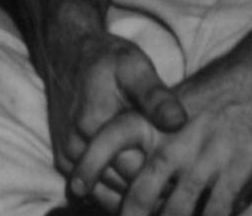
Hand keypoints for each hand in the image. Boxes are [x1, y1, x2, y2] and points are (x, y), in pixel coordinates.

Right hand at [47, 32, 186, 211]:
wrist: (67, 54)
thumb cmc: (107, 59)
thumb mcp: (134, 65)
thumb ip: (156, 95)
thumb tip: (179, 122)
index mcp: (94, 124)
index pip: (138, 173)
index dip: (167, 174)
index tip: (186, 168)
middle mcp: (76, 147)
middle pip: (125, 190)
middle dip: (153, 187)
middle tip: (178, 179)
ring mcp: (68, 158)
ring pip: (111, 197)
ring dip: (134, 193)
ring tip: (160, 179)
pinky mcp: (65, 162)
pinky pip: (97, 192)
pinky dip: (118, 191)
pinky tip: (136, 177)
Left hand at [69, 52, 251, 215]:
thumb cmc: (209, 95)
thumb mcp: (171, 104)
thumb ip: (143, 131)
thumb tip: (119, 165)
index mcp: (155, 118)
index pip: (112, 136)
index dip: (91, 163)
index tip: (75, 188)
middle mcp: (176, 139)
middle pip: (142, 190)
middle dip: (132, 212)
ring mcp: (207, 158)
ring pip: (177, 209)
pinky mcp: (237, 172)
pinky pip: (215, 212)